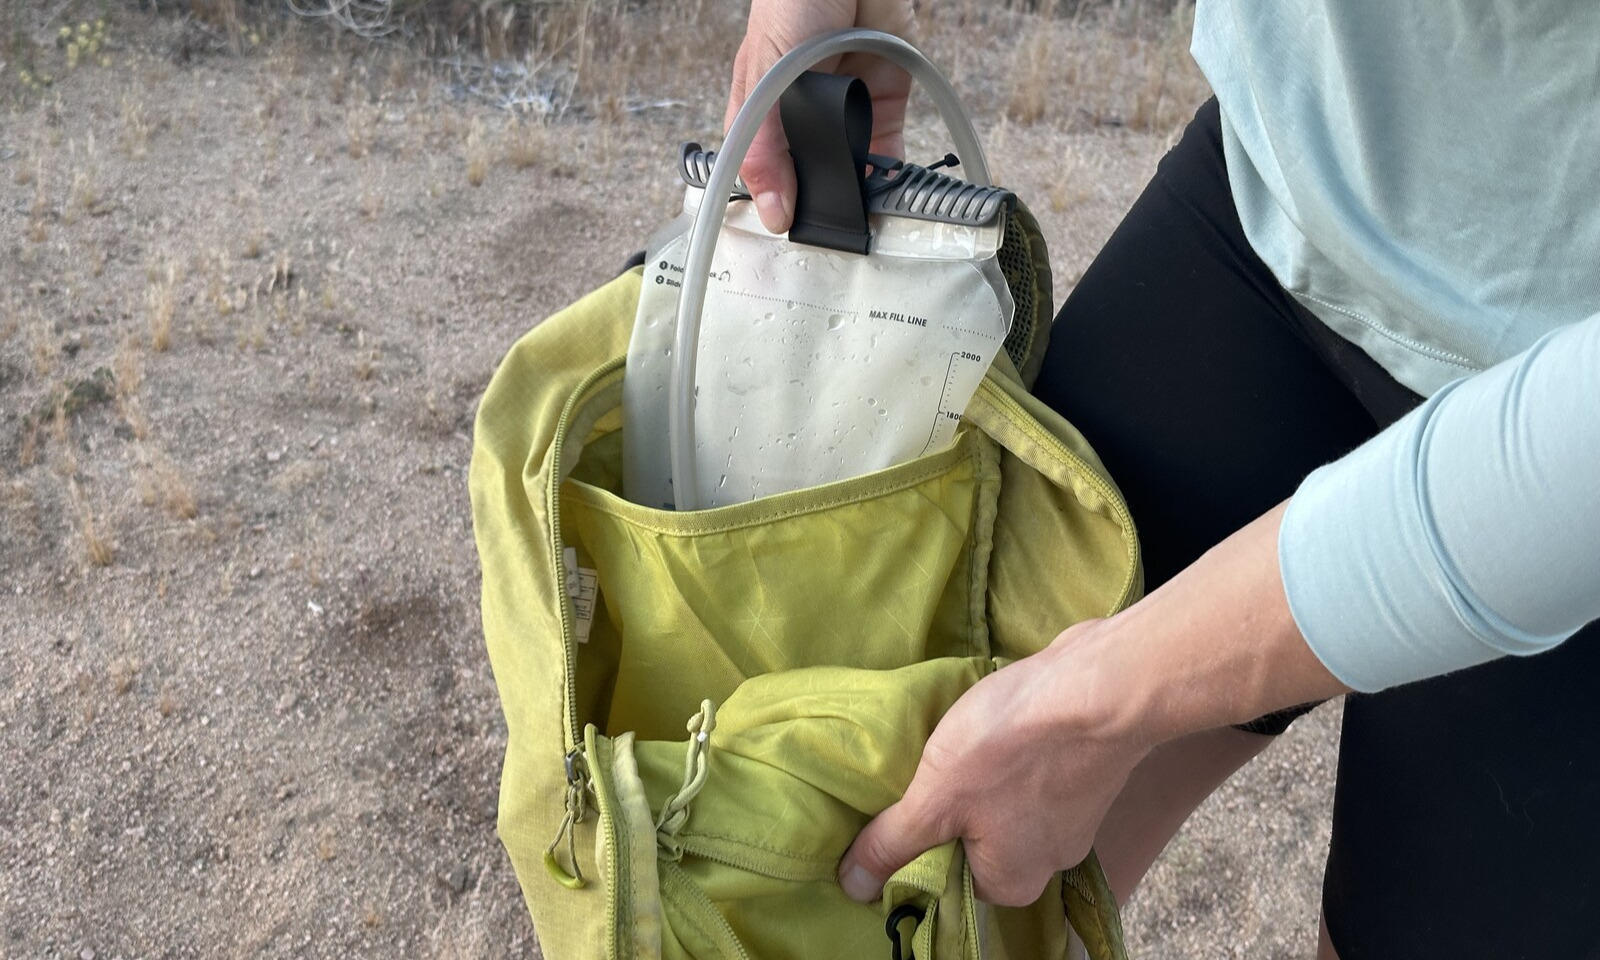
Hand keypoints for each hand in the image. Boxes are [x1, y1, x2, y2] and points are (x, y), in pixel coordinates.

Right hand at [725, 0, 915, 232]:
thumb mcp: (765, 77)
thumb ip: (764, 146)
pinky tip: (891, 193)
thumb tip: (771, 211)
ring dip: (858, 194)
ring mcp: (843, 110)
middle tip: (833, 235)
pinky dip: (891, 174)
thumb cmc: (793, 2)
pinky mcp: (883, 103)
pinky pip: (887, 150)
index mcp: (760, 110)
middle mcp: (801, 115)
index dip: (774, 202)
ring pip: (850, 169)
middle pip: (809, 176)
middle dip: (821, 203)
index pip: (762, 172)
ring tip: (865, 221)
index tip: (790, 231)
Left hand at [838, 623, 1153, 906]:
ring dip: (978, 774)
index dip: (912, 841)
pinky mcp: (1082, 771)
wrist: (1103, 685)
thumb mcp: (936, 798)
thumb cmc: (1014, 747)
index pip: (943, 876)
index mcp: (1010, 882)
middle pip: (974, 839)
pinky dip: (1010, 753)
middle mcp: (1046, 860)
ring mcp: (1072, 815)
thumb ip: (893, 844)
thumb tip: (852, 887)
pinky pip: (1029, 773)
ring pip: (1002, 802)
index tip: (895, 801)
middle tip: (924, 765)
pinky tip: (997, 724)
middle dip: (947, 803)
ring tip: (960, 739)